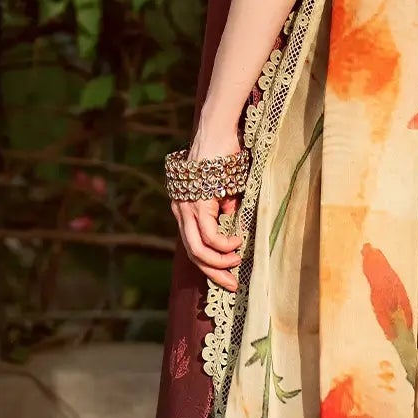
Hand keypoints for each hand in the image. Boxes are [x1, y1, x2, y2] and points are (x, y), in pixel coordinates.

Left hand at [173, 127, 244, 291]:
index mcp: (186, 209)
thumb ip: (225, 205)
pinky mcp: (195, 203)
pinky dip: (222, 244)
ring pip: (197, 248)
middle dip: (213, 273)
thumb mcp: (226, 187)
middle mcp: (181, 211)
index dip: (210, 264)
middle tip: (232, 285)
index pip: (193, 245)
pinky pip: (207, 233)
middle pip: (193, 253)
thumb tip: (230, 221)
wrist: (216, 131)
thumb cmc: (224, 155)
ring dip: (219, 261)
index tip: (228, 276)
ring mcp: (186, 207)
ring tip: (236, 261)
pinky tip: (237, 243)